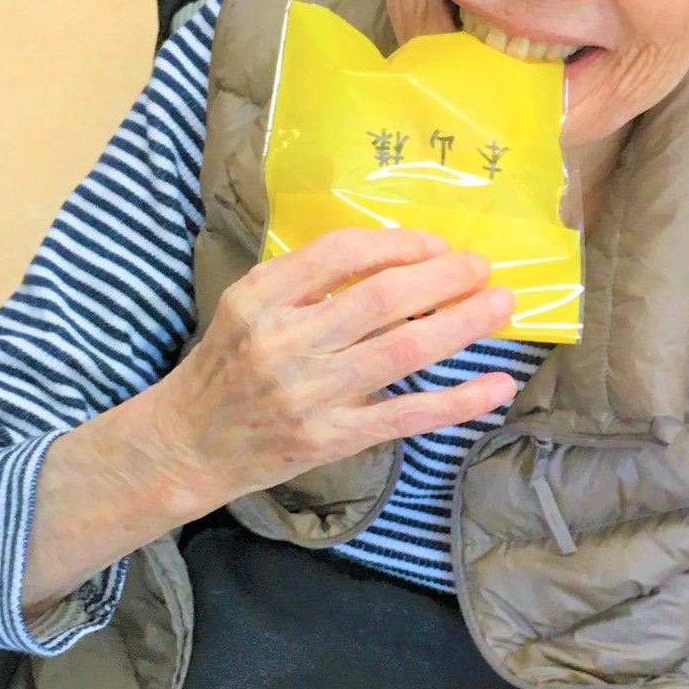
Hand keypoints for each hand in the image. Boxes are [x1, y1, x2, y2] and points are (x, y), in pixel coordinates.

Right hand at [151, 227, 516, 515]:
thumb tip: (398, 255)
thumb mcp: (249, 305)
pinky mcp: (332, 437)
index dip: (399, 243)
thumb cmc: (227, 365)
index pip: (341, 253)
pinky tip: (498, 384)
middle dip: (445, 277)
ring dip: (463, 324)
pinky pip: (408, 414)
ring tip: (502, 306)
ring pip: (404, 351)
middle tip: (482, 269)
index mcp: (262, 297)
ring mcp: (311, 394)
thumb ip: (309, 279)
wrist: (187, 445)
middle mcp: (286, 341)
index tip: (437, 244)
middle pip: (383, 298)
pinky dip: (459, 400)